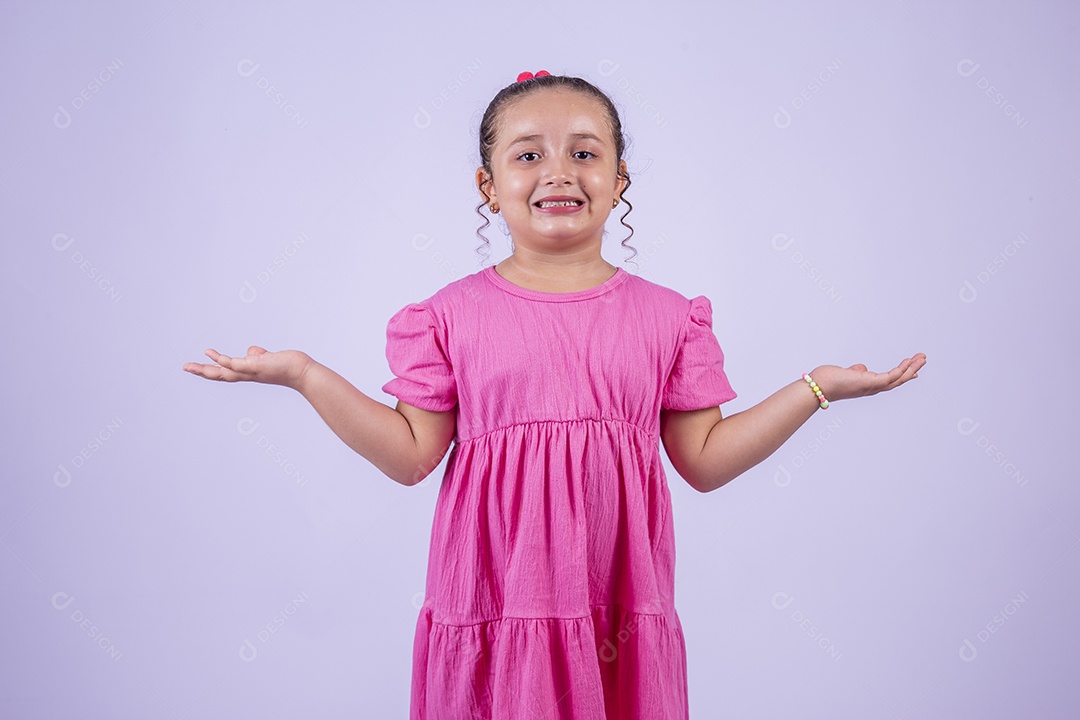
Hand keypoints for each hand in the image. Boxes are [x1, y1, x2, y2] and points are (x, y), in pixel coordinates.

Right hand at [182, 346, 313, 389]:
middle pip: (219, 375)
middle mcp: (246, 374)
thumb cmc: (287, 365)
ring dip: (204, 369)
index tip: (199, 366)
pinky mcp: (254, 366)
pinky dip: (220, 359)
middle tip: (185, 368)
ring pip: (222, 372)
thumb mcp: (268, 358)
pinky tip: (209, 353)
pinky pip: (234, 363)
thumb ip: (257, 355)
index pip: (226, 372)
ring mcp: (249, 371)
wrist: (301, 372)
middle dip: (201, 372)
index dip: (212, 369)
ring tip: (188, 366)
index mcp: (248, 373)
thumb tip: (251, 351)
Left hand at [809, 353, 925, 402]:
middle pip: (897, 380)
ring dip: (911, 368)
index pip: (889, 381)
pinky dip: (901, 370)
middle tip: (923, 360)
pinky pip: (890, 376)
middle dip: (911, 370)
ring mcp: (872, 387)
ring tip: (922, 357)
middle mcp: (872, 388)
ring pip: (898, 378)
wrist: (817, 387)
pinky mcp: (870, 382)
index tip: (914, 372)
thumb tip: (862, 368)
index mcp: (867, 385)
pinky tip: (909, 361)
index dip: (902, 376)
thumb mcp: (846, 373)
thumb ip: (856, 371)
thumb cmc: (828, 380)